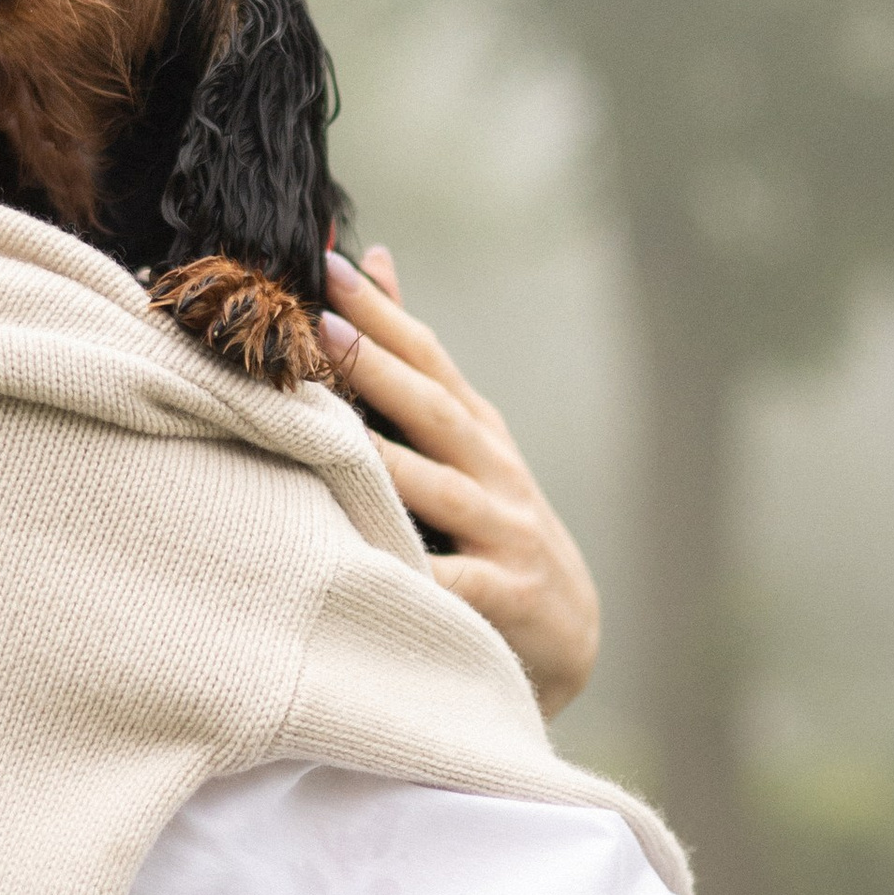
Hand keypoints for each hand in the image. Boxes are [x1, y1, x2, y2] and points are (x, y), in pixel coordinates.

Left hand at [322, 246, 601, 717]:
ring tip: (329, 428)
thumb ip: (415, 358)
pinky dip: (415, 571)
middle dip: (380, 365)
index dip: (383, 314)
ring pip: (438, 492)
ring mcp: (503, 535)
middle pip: (435, 411)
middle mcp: (495, 473)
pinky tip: (366, 557)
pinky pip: (450, 584)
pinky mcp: (501, 600)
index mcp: (479, 431)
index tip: (330, 268)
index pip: (430, 360)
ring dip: (384, 459)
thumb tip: (373, 260)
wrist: (571, 634)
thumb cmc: (497, 524)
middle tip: (323, 323)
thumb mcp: (467, 439)